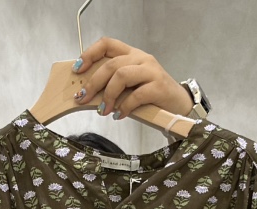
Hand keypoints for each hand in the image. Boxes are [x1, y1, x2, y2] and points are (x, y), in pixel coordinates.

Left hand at [72, 38, 193, 119]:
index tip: (77, 70)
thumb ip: (114, 85)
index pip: (107, 44)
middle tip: (83, 99)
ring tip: (104, 111)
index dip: (89, 54)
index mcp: (132, 55)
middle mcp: (141, 58)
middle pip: (111, 64)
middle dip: (93, 83)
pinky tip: (119, 115)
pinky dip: (124, 107)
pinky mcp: (159, 87)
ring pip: (121, 76)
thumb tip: (88, 94)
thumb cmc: (151, 97)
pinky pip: (136, 95)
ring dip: (108, 95)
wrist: (178, 105)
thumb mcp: (130, 86)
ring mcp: (151, 71)